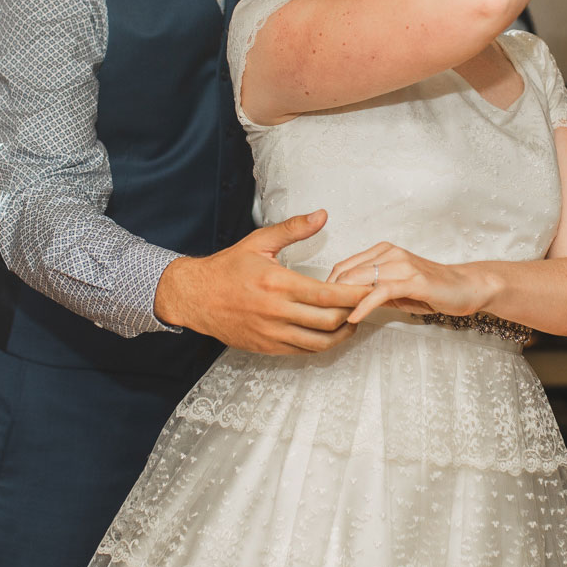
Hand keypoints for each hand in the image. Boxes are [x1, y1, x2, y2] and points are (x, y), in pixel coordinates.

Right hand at [154, 211, 370, 354]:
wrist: (195, 297)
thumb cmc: (228, 268)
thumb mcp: (259, 242)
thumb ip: (293, 229)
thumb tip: (322, 215)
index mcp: (278, 283)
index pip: (327, 294)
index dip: (355, 294)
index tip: (371, 289)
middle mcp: (276, 312)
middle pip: (329, 321)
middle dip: (354, 314)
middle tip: (367, 305)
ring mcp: (272, 333)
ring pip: (319, 343)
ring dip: (342, 334)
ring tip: (354, 322)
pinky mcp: (267, 347)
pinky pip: (303, 351)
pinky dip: (322, 344)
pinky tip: (330, 333)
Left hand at [326, 243, 496, 325]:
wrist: (466, 287)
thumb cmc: (431, 290)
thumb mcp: (396, 290)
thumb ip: (372, 291)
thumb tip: (345, 303)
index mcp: (383, 251)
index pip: (343, 266)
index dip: (327, 287)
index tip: (319, 308)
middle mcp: (390, 253)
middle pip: (347, 273)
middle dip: (330, 296)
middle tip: (320, 319)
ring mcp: (401, 265)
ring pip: (360, 280)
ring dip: (343, 302)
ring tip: (331, 321)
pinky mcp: (413, 280)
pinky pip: (380, 292)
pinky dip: (363, 306)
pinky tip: (354, 319)